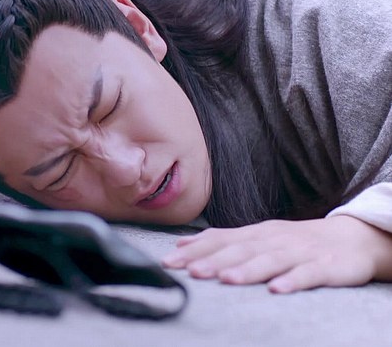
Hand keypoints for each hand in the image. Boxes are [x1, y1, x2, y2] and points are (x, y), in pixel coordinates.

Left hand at [162, 216, 391, 292]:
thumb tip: (181, 246)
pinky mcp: (324, 266)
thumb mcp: (258, 237)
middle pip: (241, 250)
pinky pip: (307, 274)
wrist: (351, 238)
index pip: (221, 240)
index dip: (196, 251)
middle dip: (215, 261)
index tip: (171, 262)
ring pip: (270, 260)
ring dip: (247, 270)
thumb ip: (221, 241)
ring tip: (226, 280)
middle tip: (192, 272)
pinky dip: (292, 280)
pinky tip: (277, 289)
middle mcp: (274, 240)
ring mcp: (299, 252)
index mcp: (256, 233)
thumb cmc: (296, 241)